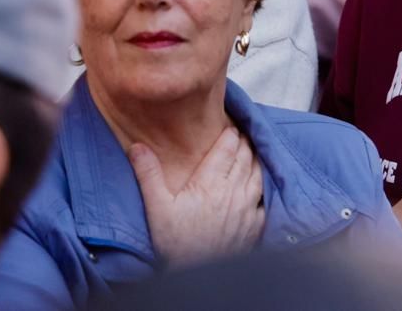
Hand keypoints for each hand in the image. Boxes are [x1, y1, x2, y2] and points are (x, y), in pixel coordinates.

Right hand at [130, 127, 264, 264]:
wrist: (196, 275)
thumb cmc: (175, 243)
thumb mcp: (156, 208)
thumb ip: (148, 175)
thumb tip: (137, 147)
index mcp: (210, 182)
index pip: (227, 147)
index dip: (230, 134)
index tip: (229, 126)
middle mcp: (233, 191)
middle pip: (245, 156)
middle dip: (243, 143)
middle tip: (241, 135)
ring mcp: (248, 208)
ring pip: (258, 173)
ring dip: (255, 159)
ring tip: (251, 152)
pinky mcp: (256, 225)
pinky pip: (265, 198)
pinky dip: (264, 185)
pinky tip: (260, 183)